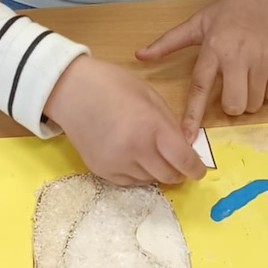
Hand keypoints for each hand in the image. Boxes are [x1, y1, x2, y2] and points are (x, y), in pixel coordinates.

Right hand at [44, 56, 206, 185]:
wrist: (70, 90)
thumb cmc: (112, 85)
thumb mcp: (149, 95)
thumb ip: (169, 124)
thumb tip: (185, 148)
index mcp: (150, 127)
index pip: (183, 161)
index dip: (195, 168)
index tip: (198, 170)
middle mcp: (134, 151)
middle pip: (169, 176)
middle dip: (178, 170)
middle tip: (176, 160)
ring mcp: (116, 164)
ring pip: (150, 181)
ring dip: (156, 170)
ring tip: (149, 151)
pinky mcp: (101, 171)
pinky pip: (130, 182)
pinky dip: (137, 173)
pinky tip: (132, 155)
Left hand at [136, 0, 267, 136]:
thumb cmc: (226, 14)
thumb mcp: (196, 25)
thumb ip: (168, 43)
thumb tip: (139, 56)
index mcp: (213, 49)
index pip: (200, 87)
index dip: (193, 114)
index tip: (187, 137)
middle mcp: (237, 56)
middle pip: (234, 104)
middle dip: (231, 105)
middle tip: (231, 89)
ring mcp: (262, 60)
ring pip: (254, 103)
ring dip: (249, 99)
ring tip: (246, 78)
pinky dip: (267, 92)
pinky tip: (262, 75)